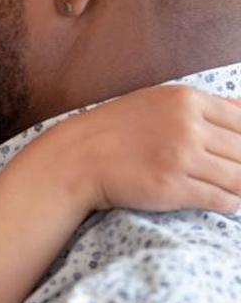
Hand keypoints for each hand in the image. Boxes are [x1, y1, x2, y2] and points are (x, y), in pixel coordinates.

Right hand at [41, 85, 240, 213]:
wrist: (78, 158)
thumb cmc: (116, 130)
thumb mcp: (156, 101)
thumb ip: (200, 105)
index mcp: (185, 99)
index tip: (235, 153)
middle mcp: (186, 125)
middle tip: (229, 172)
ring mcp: (180, 157)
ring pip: (239, 177)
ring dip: (238, 186)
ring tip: (226, 187)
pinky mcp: (173, 187)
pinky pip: (222, 199)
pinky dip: (229, 202)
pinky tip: (219, 198)